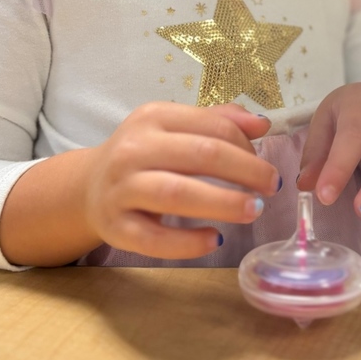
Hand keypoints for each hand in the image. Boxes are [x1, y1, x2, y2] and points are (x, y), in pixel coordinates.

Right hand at [84, 102, 278, 259]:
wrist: (88, 188)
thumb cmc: (144, 156)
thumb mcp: (174, 127)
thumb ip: (217, 121)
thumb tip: (262, 124)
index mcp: (152, 117)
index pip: (211, 126)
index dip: (246, 145)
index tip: (264, 163)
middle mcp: (133, 149)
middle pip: (199, 155)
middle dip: (245, 171)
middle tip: (272, 186)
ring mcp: (121, 189)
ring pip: (177, 194)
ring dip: (222, 203)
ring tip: (253, 210)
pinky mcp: (115, 227)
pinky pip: (154, 238)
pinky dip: (188, 242)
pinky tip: (215, 238)